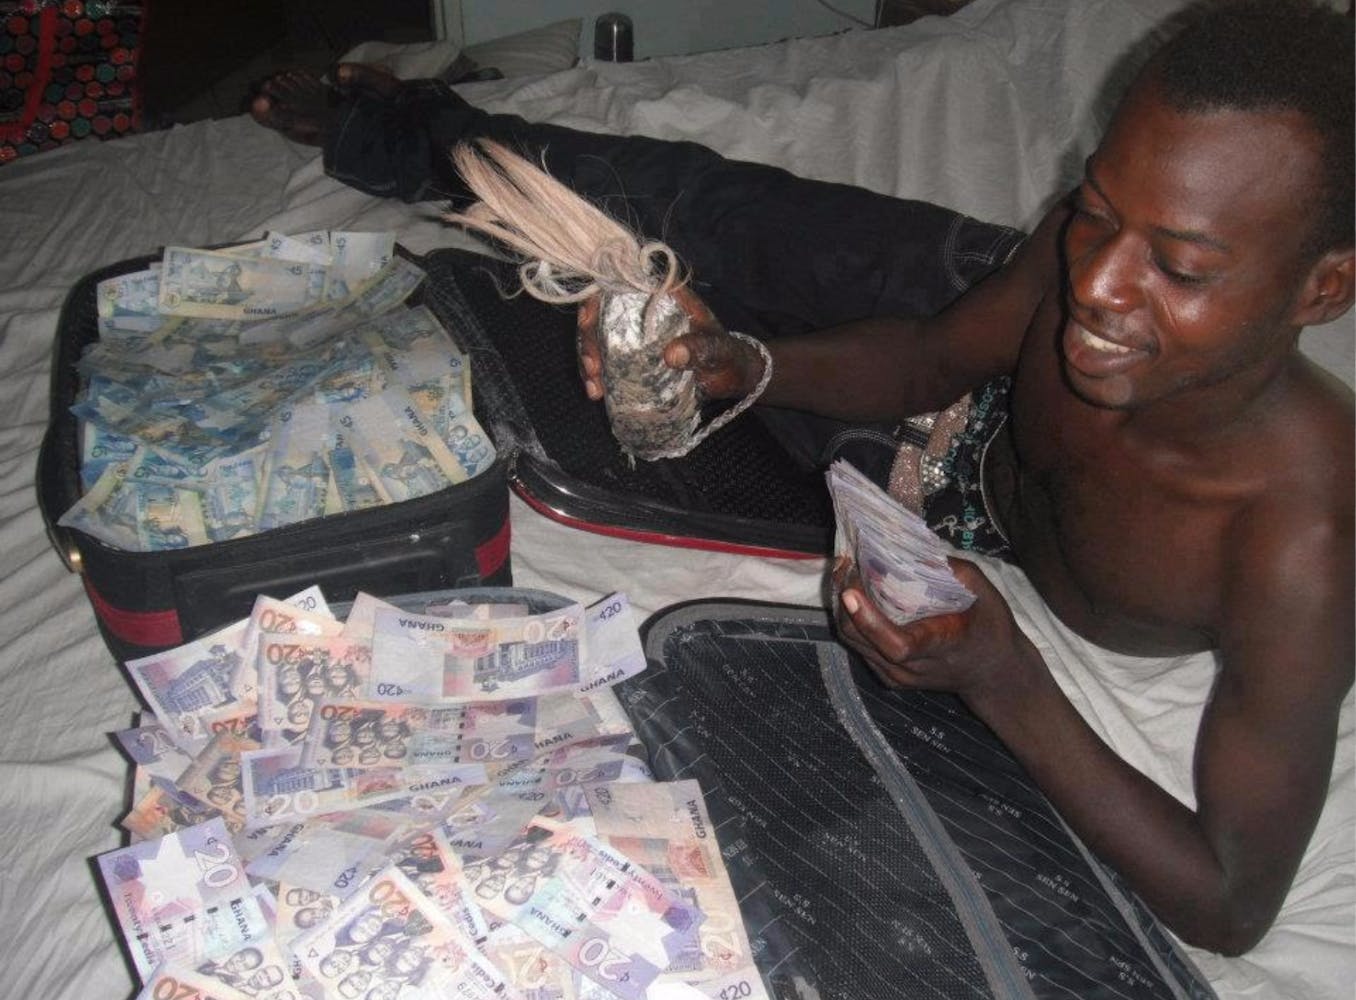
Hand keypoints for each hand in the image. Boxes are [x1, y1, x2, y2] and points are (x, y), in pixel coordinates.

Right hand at [575, 285, 766, 402]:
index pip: (620, 285)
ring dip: (589, 361)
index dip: (596, 299)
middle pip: (600, 314)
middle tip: (594, 368)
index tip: (588, 323)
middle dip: (588, 340)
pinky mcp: (634, 358)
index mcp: (663, 296)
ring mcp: (636, 335)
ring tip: (594, 388)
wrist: (733, 374)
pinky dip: (598, 376)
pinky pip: (608, 362)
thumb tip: (671, 355)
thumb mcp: (717, 349)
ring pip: (599, 339)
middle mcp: (643, 311)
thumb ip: (699, 348)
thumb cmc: (728, 354)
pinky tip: (597, 393)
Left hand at [831, 556, 1041, 705]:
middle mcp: (913, 667)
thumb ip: (949, 569)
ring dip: (844, 606)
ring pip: (853, 642)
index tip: (851, 591)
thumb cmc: (990, 627)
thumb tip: (910, 548)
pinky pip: (859, 646)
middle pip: (862, 640)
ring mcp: (898, 676)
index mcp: (939, 646)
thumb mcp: (983, 591)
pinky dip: (852, 618)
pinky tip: (857, 593)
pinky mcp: (889, 676)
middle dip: (845, 599)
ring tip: (847, 572)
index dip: (869, 620)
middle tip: (845, 564)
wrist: (994, 673)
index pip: (897, 645)